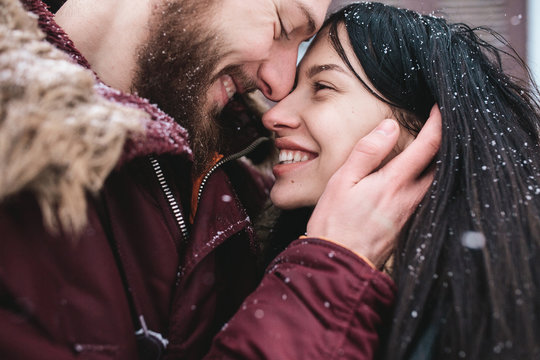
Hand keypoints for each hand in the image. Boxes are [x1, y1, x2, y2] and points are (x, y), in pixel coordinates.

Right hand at [306, 106, 441, 268]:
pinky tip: (418, 177)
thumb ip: (367, 152)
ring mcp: (411, 214)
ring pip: (436, 182)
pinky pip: (426, 197)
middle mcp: (410, 198)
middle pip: (442, 165)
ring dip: (438, 163)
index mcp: (394, 183)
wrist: (339, 263)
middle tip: (442, 127)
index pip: (428, 146)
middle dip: (446, 143)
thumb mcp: (342, 181)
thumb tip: (389, 127)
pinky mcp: (408, 225)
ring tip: (431, 148)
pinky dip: (428, 180)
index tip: (442, 108)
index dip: (438, 123)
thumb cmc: (334, 222)